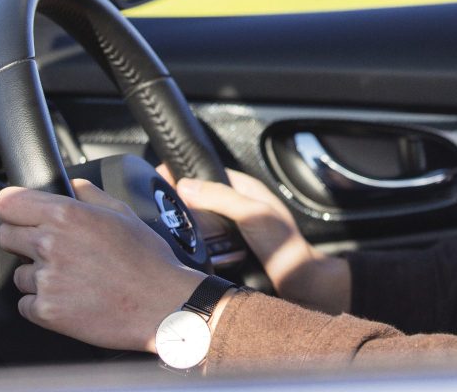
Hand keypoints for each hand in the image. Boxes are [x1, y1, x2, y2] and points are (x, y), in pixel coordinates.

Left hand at [0, 178, 204, 351]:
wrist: (161, 305)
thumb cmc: (147, 260)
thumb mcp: (124, 213)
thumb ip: (90, 193)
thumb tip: (72, 184)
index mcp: (67, 214)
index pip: (8, 203)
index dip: (14, 208)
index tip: (20, 215)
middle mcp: (50, 243)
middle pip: (5, 236)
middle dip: (22, 241)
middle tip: (51, 250)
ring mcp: (46, 280)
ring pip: (18, 274)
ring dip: (36, 276)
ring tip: (71, 279)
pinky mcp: (46, 311)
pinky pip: (26, 304)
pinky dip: (42, 304)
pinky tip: (70, 299)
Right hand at [162, 165, 349, 313]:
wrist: (299, 283)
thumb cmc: (284, 247)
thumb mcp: (252, 213)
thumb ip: (221, 197)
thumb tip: (186, 185)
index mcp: (245, 188)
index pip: (207, 172)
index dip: (183, 173)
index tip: (159, 177)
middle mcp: (238, 205)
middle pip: (200, 196)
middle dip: (180, 199)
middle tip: (157, 205)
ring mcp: (233, 228)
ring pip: (200, 220)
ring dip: (186, 223)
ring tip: (166, 225)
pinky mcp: (230, 249)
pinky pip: (205, 240)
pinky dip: (194, 242)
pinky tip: (184, 247)